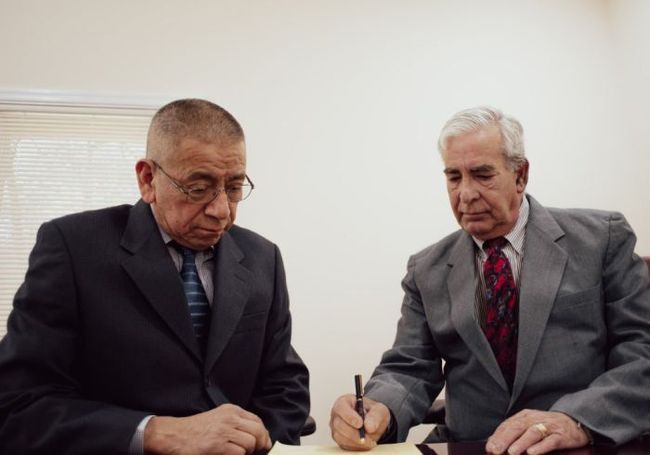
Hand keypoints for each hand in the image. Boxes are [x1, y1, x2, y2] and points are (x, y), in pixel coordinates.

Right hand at [144, 403, 271, 454]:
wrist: (174, 435)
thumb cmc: (195, 430)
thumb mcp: (219, 419)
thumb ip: (237, 423)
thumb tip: (258, 436)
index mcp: (231, 410)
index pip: (257, 421)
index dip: (263, 434)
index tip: (263, 443)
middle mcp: (230, 418)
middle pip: (258, 431)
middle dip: (259, 444)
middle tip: (254, 451)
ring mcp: (224, 430)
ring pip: (250, 443)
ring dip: (246, 452)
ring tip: (235, 453)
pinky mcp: (218, 445)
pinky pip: (239, 453)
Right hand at [330, 394, 390, 450]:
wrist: (372, 423)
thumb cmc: (372, 413)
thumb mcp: (378, 409)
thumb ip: (375, 416)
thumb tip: (369, 427)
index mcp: (344, 402)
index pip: (341, 408)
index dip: (350, 417)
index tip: (360, 424)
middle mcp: (337, 415)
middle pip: (339, 425)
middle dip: (354, 433)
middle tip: (368, 437)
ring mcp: (336, 428)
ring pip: (341, 437)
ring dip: (356, 441)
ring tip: (370, 440)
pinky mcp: (339, 440)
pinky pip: (345, 445)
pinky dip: (356, 446)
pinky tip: (366, 444)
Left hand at [485, 409, 589, 454]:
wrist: (575, 422)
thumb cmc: (548, 426)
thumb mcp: (529, 425)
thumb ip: (514, 432)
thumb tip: (494, 442)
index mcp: (525, 416)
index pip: (508, 425)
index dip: (498, 436)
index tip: (490, 447)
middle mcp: (535, 419)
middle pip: (517, 428)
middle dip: (505, 440)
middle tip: (496, 450)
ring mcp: (549, 427)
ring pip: (532, 433)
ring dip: (521, 443)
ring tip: (512, 452)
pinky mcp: (561, 435)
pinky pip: (550, 441)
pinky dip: (540, 447)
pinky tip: (532, 453)